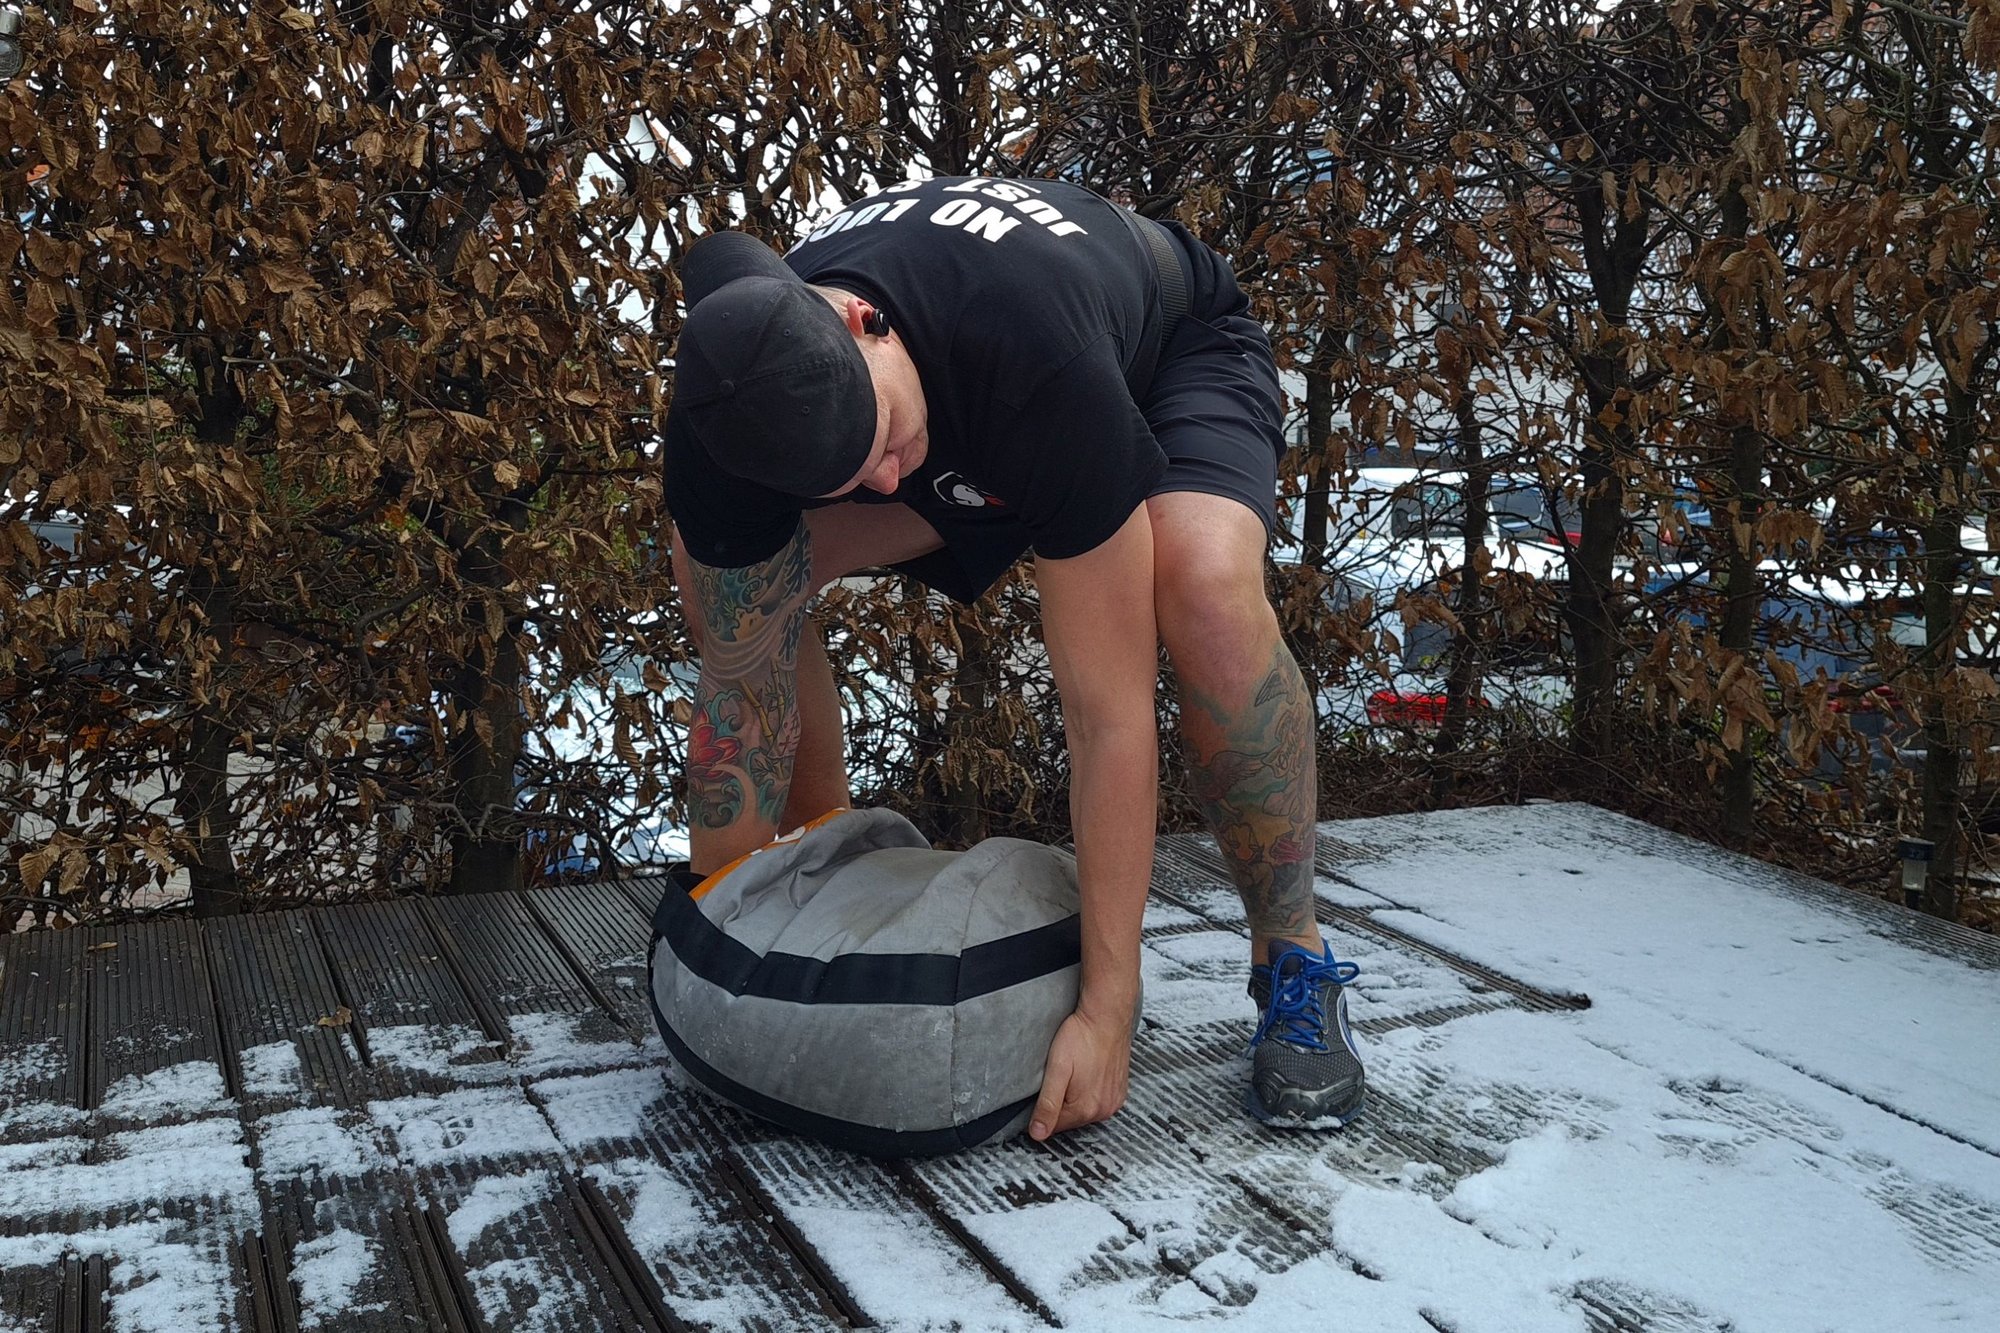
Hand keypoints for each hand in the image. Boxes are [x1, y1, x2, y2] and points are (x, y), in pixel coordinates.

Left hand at [1029, 1004, 1133, 1140]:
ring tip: (1073, 1072)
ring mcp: (1114, 1100)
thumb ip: (1047, 1104)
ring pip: (1084, 1109)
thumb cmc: (1081, 1037)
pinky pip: (1099, 1100)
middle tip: (1058, 1076)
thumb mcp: (1056, 1070)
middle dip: (1060, 1103)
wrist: (1108, 1016)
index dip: (1043, 1109)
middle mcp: (1103, 1110)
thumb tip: (1038, 1134)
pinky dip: (1090, 1092)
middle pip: (1070, 1118)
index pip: (1054, 1126)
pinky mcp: (1120, 1091)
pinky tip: (1086, 1073)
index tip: (1042, 1088)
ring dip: (1075, 1097)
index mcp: (1085, 1109)